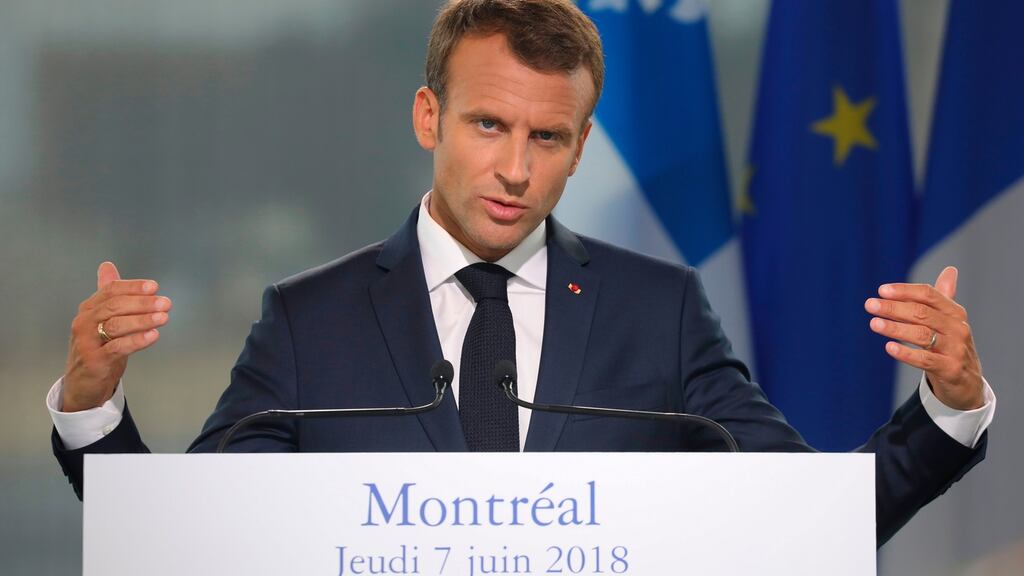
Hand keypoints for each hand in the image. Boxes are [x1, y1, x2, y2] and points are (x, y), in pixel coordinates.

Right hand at [62, 262, 171, 411]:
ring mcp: (87, 342)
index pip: (111, 291)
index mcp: (89, 309)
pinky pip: (118, 347)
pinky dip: (137, 340)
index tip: (154, 287)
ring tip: (163, 318)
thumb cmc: (97, 347)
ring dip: (142, 320)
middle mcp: (84, 322)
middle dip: (142, 303)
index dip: (133, 287)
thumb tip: (107, 265)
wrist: (83, 382)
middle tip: (165, 303)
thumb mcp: (102, 319)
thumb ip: (108, 294)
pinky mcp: (94, 360)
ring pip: (116, 325)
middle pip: (115, 306)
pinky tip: (153, 336)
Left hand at [865, 266, 983, 409]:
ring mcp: (955, 349)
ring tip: (874, 324)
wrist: (967, 382)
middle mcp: (958, 328)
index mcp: (955, 312)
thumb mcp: (948, 321)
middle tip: (870, 305)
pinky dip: (906, 353)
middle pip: (922, 313)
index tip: (882, 290)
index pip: (929, 295)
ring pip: (922, 335)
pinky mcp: (950, 369)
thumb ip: (943, 297)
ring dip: (895, 328)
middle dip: (894, 308)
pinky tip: (889, 347)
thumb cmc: (951, 346)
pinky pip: (925, 360)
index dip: (905, 291)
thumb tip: (950, 270)